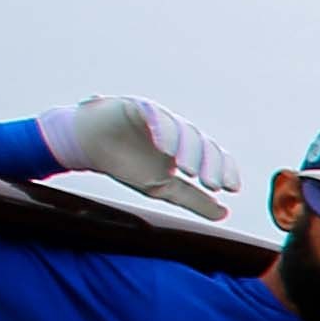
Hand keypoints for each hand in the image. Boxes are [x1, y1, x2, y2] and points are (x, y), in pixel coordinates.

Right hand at [39, 97, 239, 220]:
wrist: (89, 147)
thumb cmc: (127, 163)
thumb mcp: (163, 187)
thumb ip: (193, 199)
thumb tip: (223, 214)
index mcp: (188, 148)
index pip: (213, 156)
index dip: (225, 170)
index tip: (230, 189)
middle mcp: (178, 130)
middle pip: (201, 143)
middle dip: (209, 165)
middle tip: (211, 184)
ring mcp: (161, 117)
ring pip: (181, 130)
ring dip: (187, 150)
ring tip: (187, 171)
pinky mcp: (139, 106)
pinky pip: (155, 115)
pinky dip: (162, 129)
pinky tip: (164, 147)